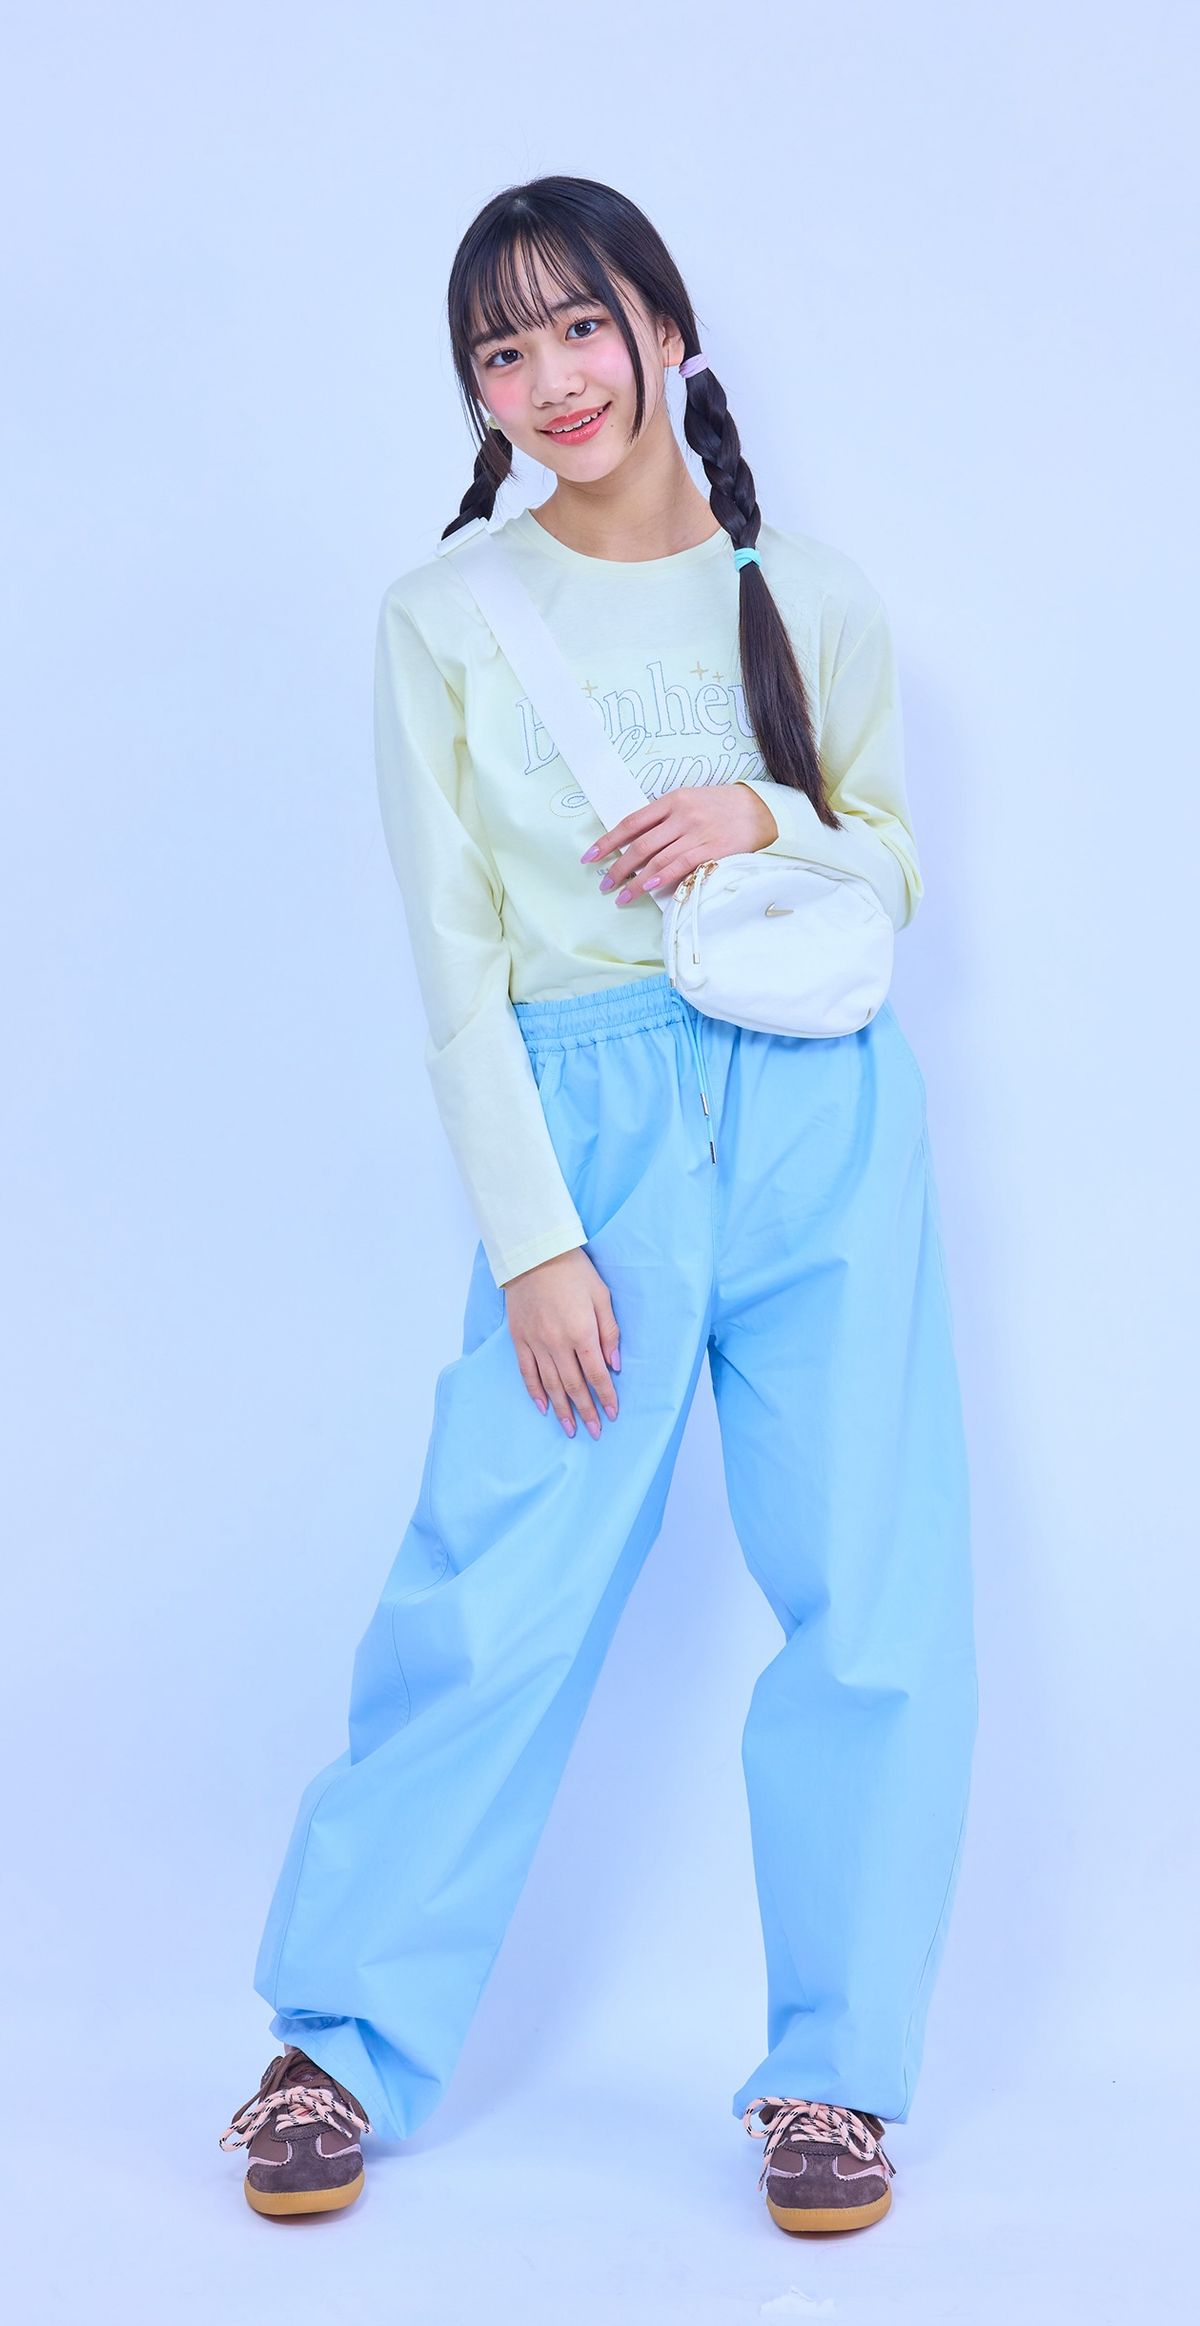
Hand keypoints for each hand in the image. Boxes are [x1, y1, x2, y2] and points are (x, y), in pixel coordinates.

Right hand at [503, 1247, 620, 1438]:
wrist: (534, 1254)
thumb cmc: (574, 1272)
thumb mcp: (601, 1296)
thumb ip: (609, 1332)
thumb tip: (615, 1364)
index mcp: (581, 1332)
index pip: (596, 1374)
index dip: (605, 1396)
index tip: (612, 1414)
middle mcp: (557, 1343)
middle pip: (573, 1385)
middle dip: (586, 1411)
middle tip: (594, 1431)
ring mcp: (535, 1342)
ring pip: (550, 1384)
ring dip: (562, 1409)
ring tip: (570, 1428)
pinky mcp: (519, 1338)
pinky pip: (527, 1372)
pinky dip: (535, 1392)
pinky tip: (543, 1407)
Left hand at [579, 781, 778, 905]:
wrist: (761, 809)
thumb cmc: (722, 808)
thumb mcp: (690, 801)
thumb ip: (664, 818)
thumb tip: (635, 842)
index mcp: (672, 800)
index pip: (631, 823)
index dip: (608, 841)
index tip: (590, 857)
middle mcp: (681, 815)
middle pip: (640, 845)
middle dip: (618, 868)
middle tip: (604, 885)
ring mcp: (696, 832)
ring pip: (657, 859)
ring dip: (636, 881)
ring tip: (621, 897)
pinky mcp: (712, 849)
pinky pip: (680, 865)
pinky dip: (662, 878)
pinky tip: (647, 889)